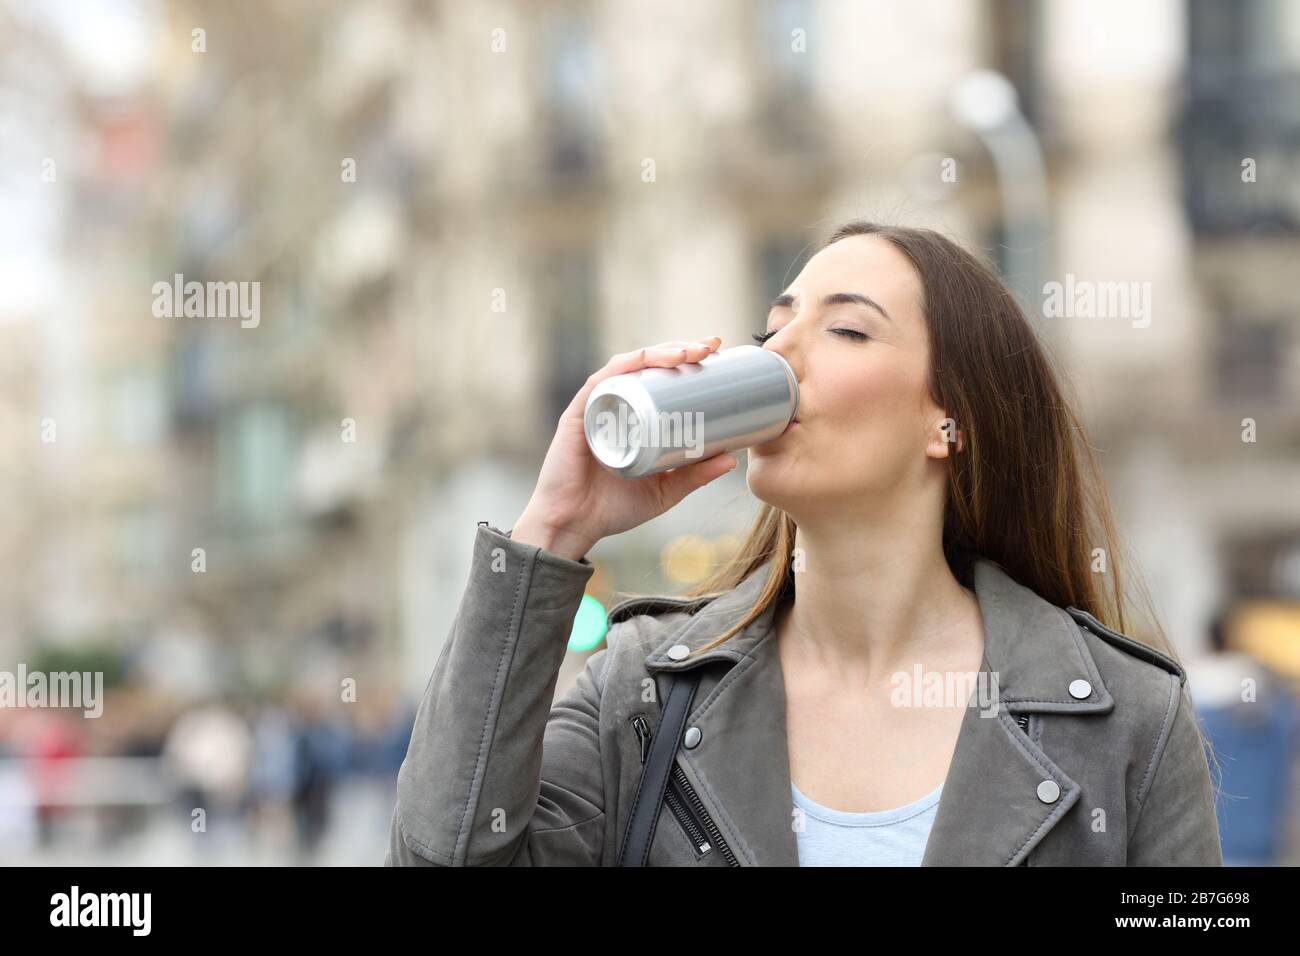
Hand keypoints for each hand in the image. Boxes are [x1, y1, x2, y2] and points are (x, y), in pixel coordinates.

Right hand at [512, 337, 736, 559]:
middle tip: (710, 347)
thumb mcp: (665, 491)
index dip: (687, 359)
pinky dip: (623, 367)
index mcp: (633, 417)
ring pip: (628, 367)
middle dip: (680, 348)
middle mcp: (615, 405)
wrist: (573, 526)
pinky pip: (600, 382)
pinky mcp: (578, 414)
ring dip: (658, 353)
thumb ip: (695, 476)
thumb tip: (732, 459)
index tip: (716, 352)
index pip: (661, 377)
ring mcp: (596, 407)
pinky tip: (643, 359)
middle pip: (648, 365)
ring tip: (687, 353)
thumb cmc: (614, 508)